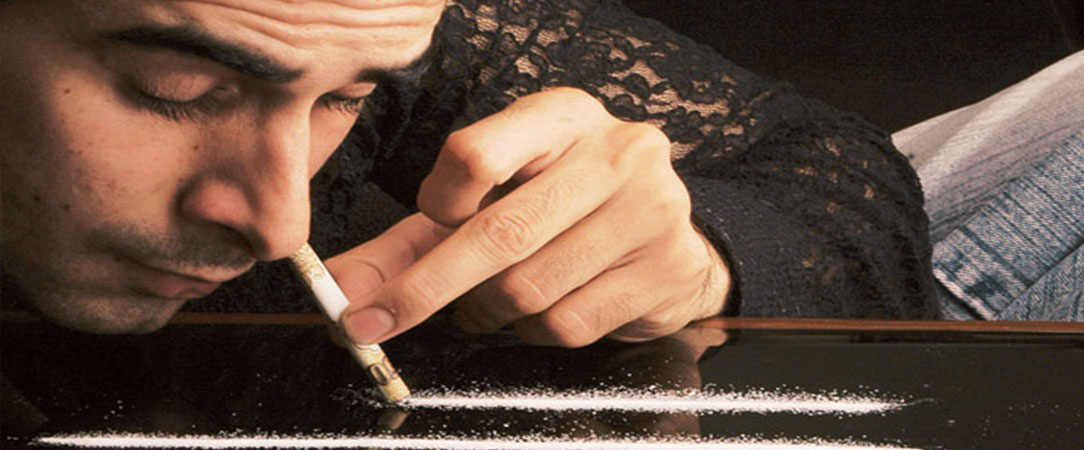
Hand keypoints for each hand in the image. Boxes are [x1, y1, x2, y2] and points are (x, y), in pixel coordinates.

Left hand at [328, 87, 730, 346]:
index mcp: (560, 117)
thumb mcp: (490, 201)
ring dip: (486, 313)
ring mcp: (650, 210)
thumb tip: (342, 287)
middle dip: (425, 289)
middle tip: (379, 321)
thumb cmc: (560, 209)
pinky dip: (532, 332)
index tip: (428, 222)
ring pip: (529, 289)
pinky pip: (569, 323)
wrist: (662, 235)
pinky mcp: (667, 267)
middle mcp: (614, 153)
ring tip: (486, 305)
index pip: (477, 152)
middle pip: (500, 232)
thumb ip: (412, 240)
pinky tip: (538, 310)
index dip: (438, 201)